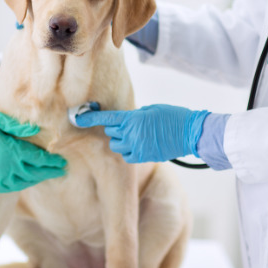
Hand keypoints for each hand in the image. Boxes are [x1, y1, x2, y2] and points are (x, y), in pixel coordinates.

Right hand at [0, 111, 66, 191]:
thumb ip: (17, 127)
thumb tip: (37, 130)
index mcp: (12, 150)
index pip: (39, 159)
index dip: (52, 162)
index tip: (62, 162)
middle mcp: (8, 167)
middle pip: (35, 173)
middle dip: (50, 172)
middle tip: (62, 171)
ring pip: (24, 182)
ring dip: (37, 179)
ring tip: (47, 175)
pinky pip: (10, 187)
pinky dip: (22, 184)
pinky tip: (27, 180)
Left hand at [75, 104, 209, 162]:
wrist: (190, 133)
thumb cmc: (172, 116)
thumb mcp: (150, 110)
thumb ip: (134, 116)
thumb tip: (124, 122)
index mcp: (132, 119)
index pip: (106, 119)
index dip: (89, 118)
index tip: (76, 117)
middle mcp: (131, 134)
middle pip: (111, 133)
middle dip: (115, 129)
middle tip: (128, 126)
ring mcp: (137, 147)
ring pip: (117, 146)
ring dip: (121, 141)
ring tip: (135, 136)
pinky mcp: (144, 157)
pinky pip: (127, 156)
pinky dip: (129, 151)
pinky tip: (140, 145)